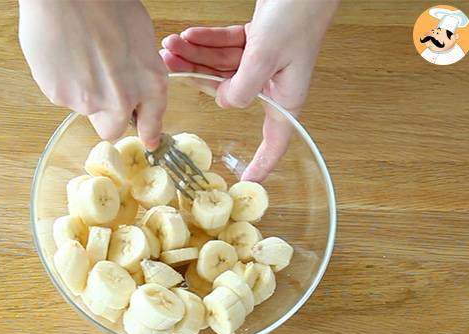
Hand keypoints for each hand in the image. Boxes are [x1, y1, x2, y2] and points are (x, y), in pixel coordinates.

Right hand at [18, 0, 166, 148]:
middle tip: (98, 88)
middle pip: (112, 129)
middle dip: (106, 116)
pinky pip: (62, 94)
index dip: (148, 132)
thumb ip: (139, 71)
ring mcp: (89, 102)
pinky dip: (61, 80)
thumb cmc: (105, 3)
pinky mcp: (59, 96)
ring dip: (82, 89)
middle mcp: (122, 99)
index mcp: (150, 83)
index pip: (151, 123)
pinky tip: (63, 53)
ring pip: (84, 108)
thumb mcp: (140, 36)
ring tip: (78, 53)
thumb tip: (133, 86)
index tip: (149, 139)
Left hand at [160, 0, 337, 179]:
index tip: (246, 181)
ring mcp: (263, 61)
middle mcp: (274, 83)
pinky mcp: (256, 41)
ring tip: (171, 48)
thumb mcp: (267, 55)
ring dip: (195, 57)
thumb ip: (242, 85)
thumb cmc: (299, 13)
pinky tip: (187, 37)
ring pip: (222, 68)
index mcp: (285, 96)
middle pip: (230, 94)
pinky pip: (225, 47)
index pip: (275, 142)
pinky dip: (206, 42)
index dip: (262, 164)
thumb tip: (223, 101)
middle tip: (169, 72)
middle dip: (198, 81)